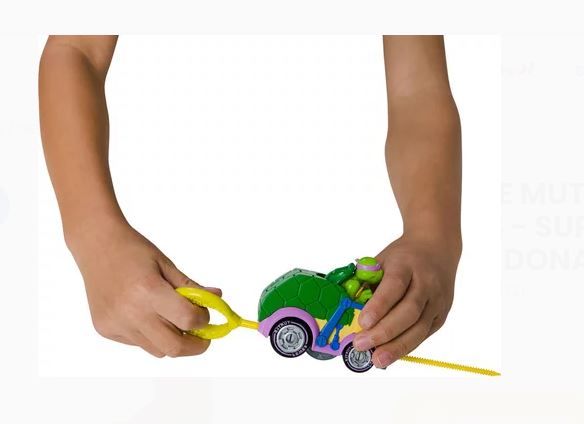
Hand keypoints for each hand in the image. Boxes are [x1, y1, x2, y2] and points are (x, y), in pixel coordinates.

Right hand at [66, 219, 220, 357]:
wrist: (96, 245)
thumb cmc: (134, 251)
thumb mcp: (167, 264)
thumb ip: (192, 286)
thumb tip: (217, 299)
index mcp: (148, 290)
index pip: (187, 319)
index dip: (203, 320)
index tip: (206, 315)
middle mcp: (130, 312)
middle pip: (173, 347)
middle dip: (195, 346)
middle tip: (203, 338)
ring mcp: (115, 324)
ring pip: (156, 350)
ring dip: (172, 340)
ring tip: (173, 322)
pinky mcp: (105, 330)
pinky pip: (138, 343)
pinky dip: (150, 335)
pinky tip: (146, 314)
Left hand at [353, 234, 460, 367]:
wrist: (436, 248)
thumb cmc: (403, 257)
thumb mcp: (381, 260)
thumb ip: (366, 282)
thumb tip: (346, 307)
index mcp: (407, 264)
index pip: (394, 286)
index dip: (378, 306)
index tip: (362, 322)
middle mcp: (426, 283)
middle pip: (409, 311)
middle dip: (384, 331)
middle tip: (361, 344)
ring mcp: (437, 300)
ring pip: (419, 327)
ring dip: (397, 346)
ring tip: (377, 359)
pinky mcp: (442, 314)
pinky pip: (424, 334)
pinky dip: (407, 346)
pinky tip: (391, 354)